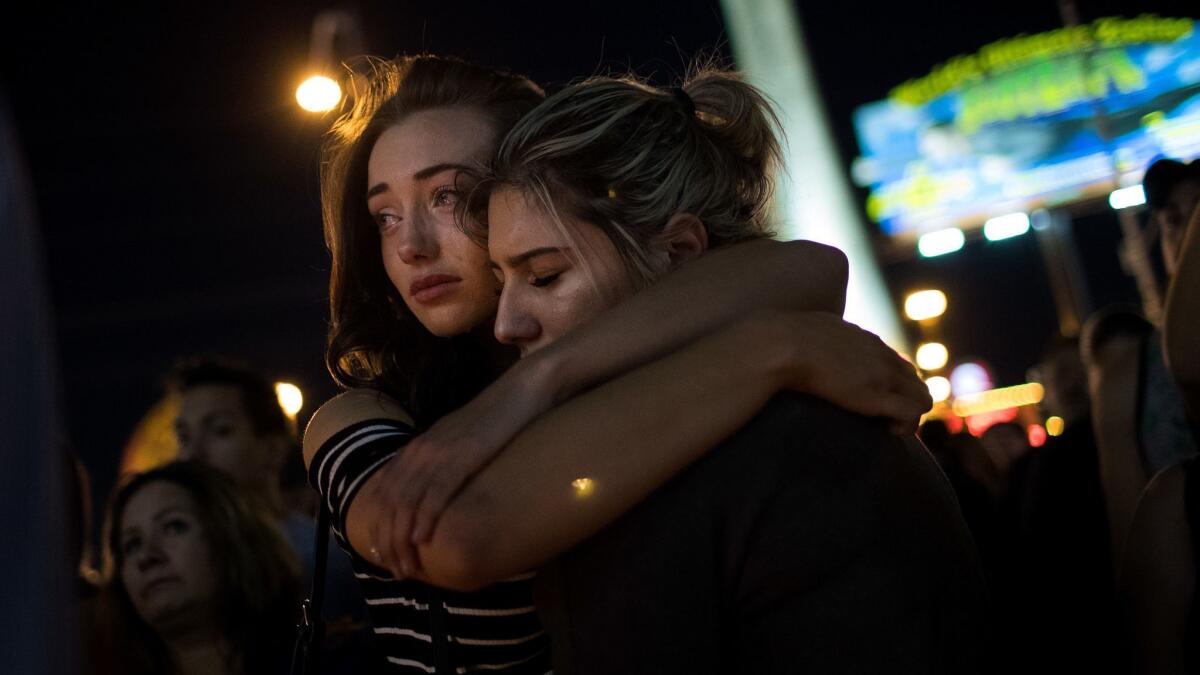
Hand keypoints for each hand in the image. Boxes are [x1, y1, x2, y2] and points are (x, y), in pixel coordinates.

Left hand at [366, 359, 554, 578]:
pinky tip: (422, 540)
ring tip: (407, 567)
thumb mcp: (460, 443)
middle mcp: (420, 450)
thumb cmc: (496, 418)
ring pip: (408, 502)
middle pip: (390, 502)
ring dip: (402, 539)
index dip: (378, 526)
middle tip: (396, 572)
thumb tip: (438, 494)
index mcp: (417, 448)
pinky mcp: (462, 455)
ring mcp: (439, 452)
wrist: (522, 390)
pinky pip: (436, 492)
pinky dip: (425, 518)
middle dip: (388, 541)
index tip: (383, 554)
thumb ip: (443, 465)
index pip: (384, 492)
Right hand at [754, 311, 931, 433]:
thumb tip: (792, 339)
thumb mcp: (802, 330)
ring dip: (908, 414)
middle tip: (880, 418)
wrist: (780, 343)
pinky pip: (913, 413)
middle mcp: (880, 354)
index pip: (895, 362)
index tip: (871, 401)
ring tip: (884, 426)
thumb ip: (810, 335)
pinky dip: (906, 426)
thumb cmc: (780, 340)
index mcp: (862, 339)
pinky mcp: (878, 395)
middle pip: (914, 379)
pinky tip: (886, 430)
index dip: (889, 385)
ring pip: (923, 397)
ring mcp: (882, 375)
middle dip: (903, 400)